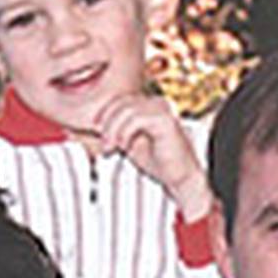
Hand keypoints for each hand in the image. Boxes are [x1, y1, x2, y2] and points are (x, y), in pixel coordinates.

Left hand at [93, 93, 209, 220]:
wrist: (181, 178)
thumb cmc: (159, 163)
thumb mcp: (130, 144)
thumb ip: (117, 132)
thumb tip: (98, 128)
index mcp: (149, 106)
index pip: (120, 100)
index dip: (104, 114)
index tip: (97, 132)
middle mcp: (156, 103)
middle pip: (121, 101)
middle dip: (107, 123)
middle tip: (105, 144)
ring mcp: (162, 109)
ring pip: (126, 109)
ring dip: (113, 129)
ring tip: (112, 147)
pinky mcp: (165, 119)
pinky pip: (137, 118)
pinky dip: (125, 132)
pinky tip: (124, 146)